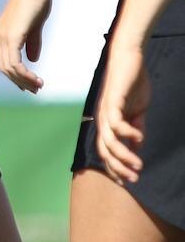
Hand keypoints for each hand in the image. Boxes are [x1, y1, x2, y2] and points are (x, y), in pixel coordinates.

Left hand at [0, 0, 51, 92]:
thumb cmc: (35, 2)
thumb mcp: (34, 27)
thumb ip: (32, 43)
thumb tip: (33, 59)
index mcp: (0, 35)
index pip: (4, 62)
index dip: (15, 76)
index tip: (29, 85)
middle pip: (4, 68)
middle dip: (20, 82)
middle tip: (35, 89)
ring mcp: (2, 36)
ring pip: (8, 68)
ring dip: (23, 80)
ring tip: (38, 86)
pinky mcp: (11, 36)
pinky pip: (14, 62)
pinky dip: (24, 73)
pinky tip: (34, 78)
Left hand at [94, 38, 150, 184]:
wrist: (129, 60)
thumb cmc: (132, 85)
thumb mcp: (137, 112)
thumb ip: (136, 128)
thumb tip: (136, 147)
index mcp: (107, 123)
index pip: (106, 151)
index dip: (115, 168)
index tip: (128, 181)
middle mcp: (102, 119)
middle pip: (104, 150)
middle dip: (118, 168)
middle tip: (134, 180)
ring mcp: (106, 111)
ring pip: (109, 141)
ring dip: (123, 156)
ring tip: (138, 166)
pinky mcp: (112, 101)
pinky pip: (115, 122)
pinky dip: (127, 133)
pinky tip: (139, 138)